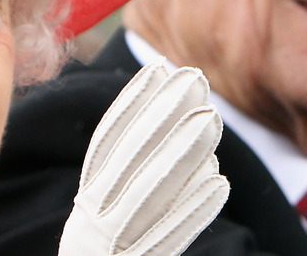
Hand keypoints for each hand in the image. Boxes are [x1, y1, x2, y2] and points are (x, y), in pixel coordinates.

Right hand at [58, 60, 229, 255]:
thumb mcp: (108, 222)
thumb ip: (127, 186)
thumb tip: (171, 131)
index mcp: (87, 205)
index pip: (107, 144)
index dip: (132, 102)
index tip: (158, 67)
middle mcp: (92, 222)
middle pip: (128, 159)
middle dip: (163, 113)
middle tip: (195, 77)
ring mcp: (112, 246)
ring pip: (148, 191)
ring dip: (182, 151)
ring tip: (211, 118)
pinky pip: (168, 239)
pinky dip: (193, 209)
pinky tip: (219, 182)